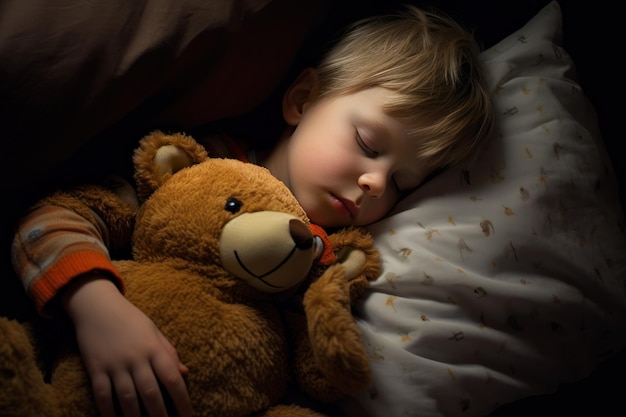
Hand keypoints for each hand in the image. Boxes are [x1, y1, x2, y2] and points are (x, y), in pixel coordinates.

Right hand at [61, 274, 192, 416]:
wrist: (97, 305)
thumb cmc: (130, 319)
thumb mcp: (154, 331)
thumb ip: (169, 352)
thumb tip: (185, 373)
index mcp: (154, 348)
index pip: (172, 379)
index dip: (182, 400)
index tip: (188, 416)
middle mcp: (136, 358)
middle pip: (151, 393)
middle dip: (161, 416)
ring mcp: (115, 364)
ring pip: (128, 398)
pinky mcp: (96, 368)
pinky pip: (103, 395)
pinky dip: (109, 412)